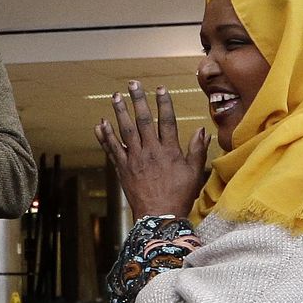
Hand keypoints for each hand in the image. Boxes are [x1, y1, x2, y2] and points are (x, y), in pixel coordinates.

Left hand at [94, 81, 208, 218]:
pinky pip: (111, 149)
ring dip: (119, 112)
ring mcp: (134, 160)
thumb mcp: (194, 173)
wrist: (158, 217)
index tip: (160, 88)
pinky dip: (105, 136)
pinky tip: (100, 124)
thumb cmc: (179, 196)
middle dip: (138, 101)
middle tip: (132, 84)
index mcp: (169, 151)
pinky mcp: (122, 169)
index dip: (163, 103)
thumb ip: (197, 150)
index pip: (166, 121)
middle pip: (143, 121)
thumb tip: (202, 130)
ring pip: (125, 131)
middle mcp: (150, 152)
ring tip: (115, 96)